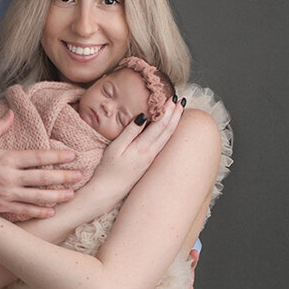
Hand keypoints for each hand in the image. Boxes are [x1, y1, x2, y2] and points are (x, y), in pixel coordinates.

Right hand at [0, 111, 82, 220]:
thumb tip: (11, 113)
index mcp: (6, 159)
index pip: (38, 157)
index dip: (57, 156)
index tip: (73, 156)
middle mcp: (10, 177)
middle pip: (43, 177)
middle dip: (64, 177)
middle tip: (80, 176)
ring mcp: (6, 194)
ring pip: (37, 196)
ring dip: (56, 196)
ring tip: (71, 195)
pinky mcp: (1, 207)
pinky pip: (24, 210)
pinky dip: (39, 212)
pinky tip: (51, 212)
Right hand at [83, 99, 184, 213]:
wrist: (109, 191)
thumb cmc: (108, 169)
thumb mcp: (116, 147)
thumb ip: (130, 131)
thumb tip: (143, 116)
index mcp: (143, 147)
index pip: (160, 125)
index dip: (167, 110)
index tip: (171, 97)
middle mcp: (151, 153)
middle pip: (168, 130)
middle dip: (175, 114)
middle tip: (180, 100)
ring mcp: (152, 159)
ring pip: (168, 137)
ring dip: (175, 122)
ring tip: (179, 110)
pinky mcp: (150, 163)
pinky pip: (163, 144)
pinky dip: (169, 132)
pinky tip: (169, 127)